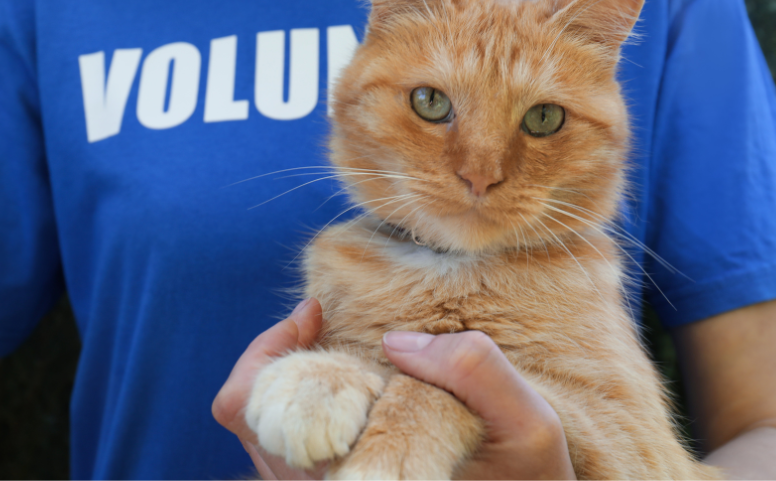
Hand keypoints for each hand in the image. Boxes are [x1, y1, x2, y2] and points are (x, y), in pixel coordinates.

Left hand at [213, 305, 575, 479]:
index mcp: (358, 477)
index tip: (313, 311)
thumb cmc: (527, 479)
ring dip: (289, 382)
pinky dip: (304, 404)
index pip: (252, 413)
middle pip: (246, 419)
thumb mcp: (528, 426)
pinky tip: (347, 380)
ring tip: (330, 344)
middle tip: (315, 320)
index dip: (267, 354)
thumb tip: (396, 340)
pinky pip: (284, 443)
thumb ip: (473, 372)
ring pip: (261, 433)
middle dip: (275, 360)